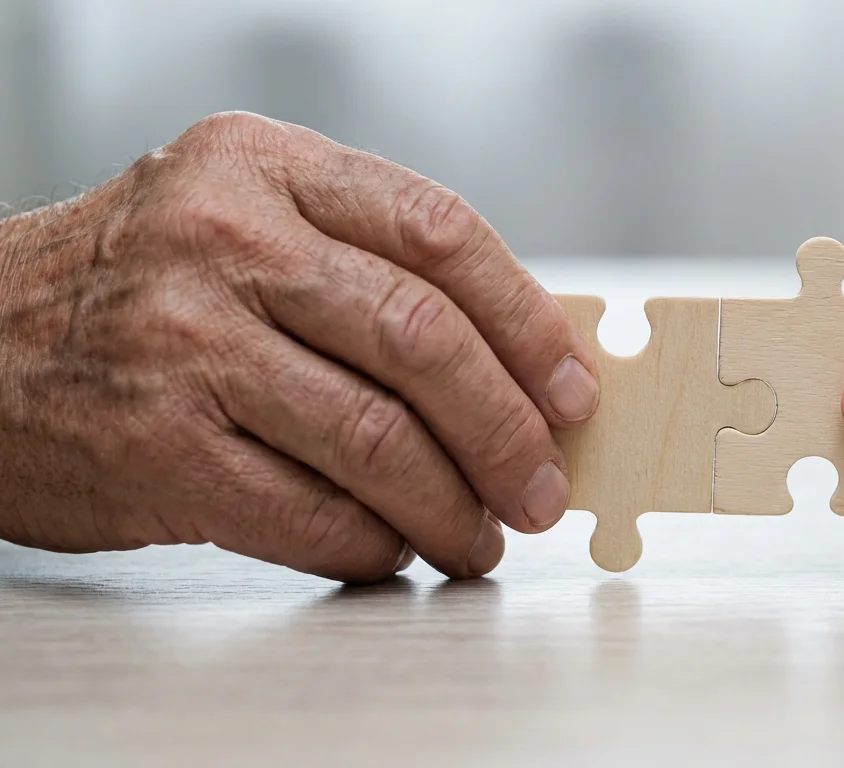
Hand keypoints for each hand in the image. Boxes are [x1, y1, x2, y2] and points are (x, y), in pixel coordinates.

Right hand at [0, 112, 599, 581]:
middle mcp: (224, 242)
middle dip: (508, 430)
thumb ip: (367, 267)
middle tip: (543, 489)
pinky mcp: (156, 450)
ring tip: (480, 537)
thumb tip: (520, 364)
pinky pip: (310, 515)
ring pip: (377, 439)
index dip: (528, 322)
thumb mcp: (245, 222)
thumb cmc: (139, 290)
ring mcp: (184, 344)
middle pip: (422, 339)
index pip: (440, 232)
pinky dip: (373, 544)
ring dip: (452, 507)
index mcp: (266, 168)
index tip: (574, 391)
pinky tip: (391, 548)